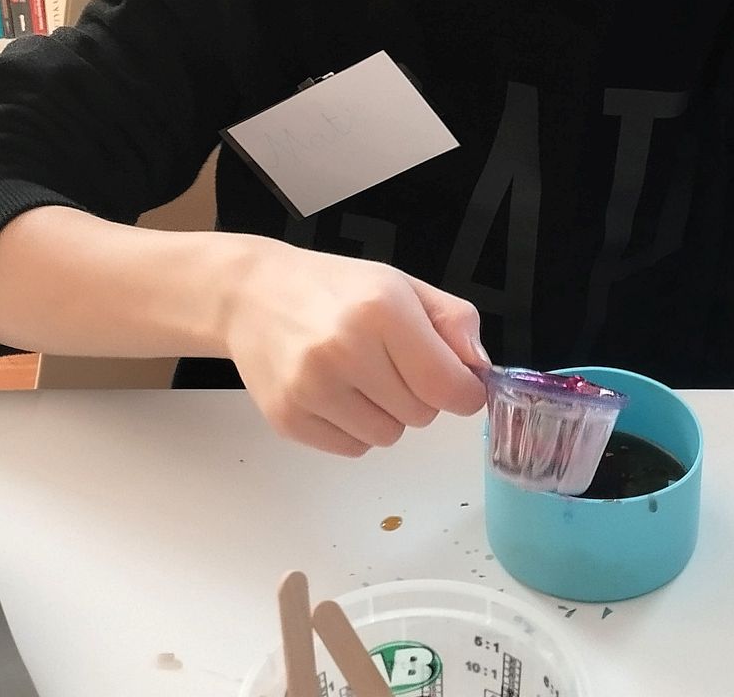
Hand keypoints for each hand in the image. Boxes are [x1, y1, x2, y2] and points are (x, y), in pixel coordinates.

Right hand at [218, 237, 488, 456]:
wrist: (252, 295)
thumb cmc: (335, 289)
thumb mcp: (402, 285)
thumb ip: (452, 321)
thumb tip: (481, 369)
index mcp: (382, 310)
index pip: (448, 385)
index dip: (465, 392)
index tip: (460, 384)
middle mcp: (345, 349)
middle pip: (422, 414)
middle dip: (421, 395)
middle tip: (393, 363)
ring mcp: (311, 388)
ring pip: (389, 437)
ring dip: (387, 414)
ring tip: (361, 376)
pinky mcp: (288, 418)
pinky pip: (353, 448)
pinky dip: (355, 427)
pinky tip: (336, 391)